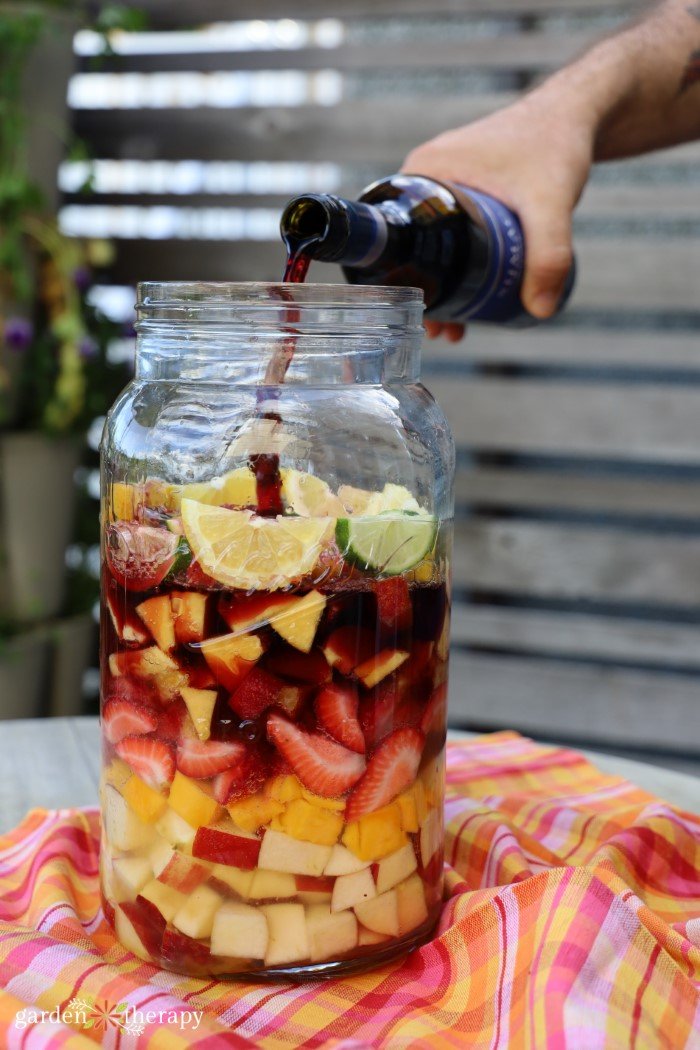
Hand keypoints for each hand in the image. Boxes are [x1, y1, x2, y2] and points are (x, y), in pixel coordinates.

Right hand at [402, 86, 594, 338]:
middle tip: (439, 329)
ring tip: (455, 324)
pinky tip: (468, 292)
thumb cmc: (557, 144)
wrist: (579, 112)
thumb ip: (549, 254)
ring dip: (440, 282)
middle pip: (413, 244)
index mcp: (424, 171)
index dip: (404, 280)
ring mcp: (445, 179)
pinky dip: (454, 261)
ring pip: (432, 242)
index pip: (396, 234)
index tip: (420, 314)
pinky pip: (448, 230)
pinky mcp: (465, 185)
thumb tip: (539, 310)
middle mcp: (426, 173)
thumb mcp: (550, 204)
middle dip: (424, 291)